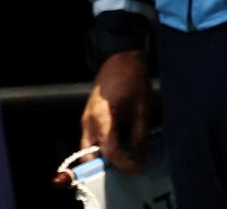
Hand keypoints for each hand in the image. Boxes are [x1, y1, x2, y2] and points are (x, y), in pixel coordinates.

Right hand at [76, 49, 149, 175]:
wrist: (119, 58)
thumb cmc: (132, 80)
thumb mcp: (142, 110)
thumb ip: (139, 138)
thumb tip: (139, 160)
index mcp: (102, 118)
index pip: (109, 152)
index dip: (124, 165)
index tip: (137, 169)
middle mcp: (88, 121)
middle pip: (88, 157)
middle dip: (105, 168)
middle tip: (125, 167)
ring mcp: (85, 119)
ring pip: (87, 150)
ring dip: (102, 159)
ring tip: (123, 158)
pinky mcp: (87, 118)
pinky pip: (90, 140)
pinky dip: (101, 148)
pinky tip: (119, 146)